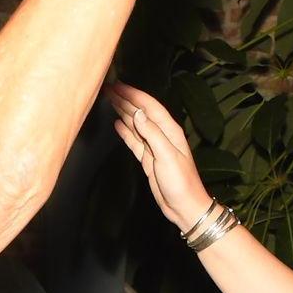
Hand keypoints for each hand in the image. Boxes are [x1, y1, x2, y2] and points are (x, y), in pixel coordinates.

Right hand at [107, 83, 218, 231]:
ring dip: (124, 112)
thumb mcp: (167, 156)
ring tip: (110, 101)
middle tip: (108, 89)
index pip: (149, 106)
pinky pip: (135, 140)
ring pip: (136, 124)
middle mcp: (162, 135)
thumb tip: (137, 114)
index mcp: (169, 131)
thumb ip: (152, 134)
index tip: (117, 86)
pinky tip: (117, 124)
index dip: (133, 94)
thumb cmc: (181, 183)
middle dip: (125, 99)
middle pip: (141, 112)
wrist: (184, 207)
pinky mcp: (149, 158)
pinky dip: (126, 131)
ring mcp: (154, 147)